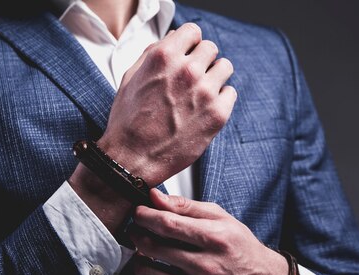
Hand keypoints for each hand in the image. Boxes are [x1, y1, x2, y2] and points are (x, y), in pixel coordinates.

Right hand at [98, 23, 236, 185]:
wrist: (132, 157)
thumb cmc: (128, 120)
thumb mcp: (131, 77)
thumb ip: (153, 53)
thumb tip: (173, 38)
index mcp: (164, 56)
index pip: (193, 31)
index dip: (190, 43)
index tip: (188, 54)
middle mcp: (187, 70)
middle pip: (211, 48)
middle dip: (202, 61)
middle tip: (192, 79)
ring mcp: (205, 91)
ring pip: (225, 68)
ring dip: (214, 77)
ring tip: (200, 94)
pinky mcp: (218, 113)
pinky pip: (230, 93)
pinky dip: (221, 100)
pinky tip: (204, 110)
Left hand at [129, 189, 288, 274]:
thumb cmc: (240, 248)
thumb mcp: (220, 218)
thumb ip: (185, 206)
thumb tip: (155, 196)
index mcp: (213, 238)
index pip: (167, 224)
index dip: (145, 216)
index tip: (139, 213)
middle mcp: (205, 266)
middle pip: (152, 247)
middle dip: (136, 234)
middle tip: (137, 230)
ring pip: (145, 273)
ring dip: (136, 259)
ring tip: (143, 253)